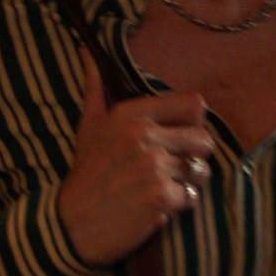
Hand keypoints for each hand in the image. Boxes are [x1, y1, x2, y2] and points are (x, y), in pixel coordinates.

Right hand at [56, 58, 217, 266]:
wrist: (71, 225)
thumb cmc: (85, 173)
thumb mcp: (88, 125)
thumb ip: (95, 87)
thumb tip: (86, 50)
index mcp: (131, 115)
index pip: (194, 105)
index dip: (193, 122)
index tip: (180, 136)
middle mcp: (144, 137)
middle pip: (204, 139)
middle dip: (196, 155)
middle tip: (177, 166)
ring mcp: (154, 168)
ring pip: (200, 171)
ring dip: (189, 182)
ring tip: (166, 186)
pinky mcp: (160, 198)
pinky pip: (191, 197)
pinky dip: (180, 205)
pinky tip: (158, 206)